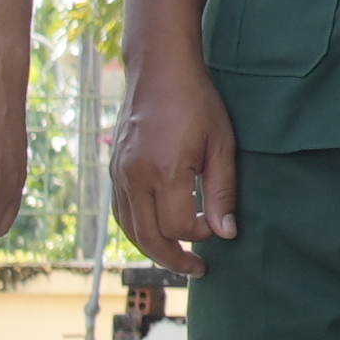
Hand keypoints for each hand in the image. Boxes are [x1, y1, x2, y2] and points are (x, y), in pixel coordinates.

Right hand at [104, 55, 239, 283]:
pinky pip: (122, 211)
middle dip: (173, 258)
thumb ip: (222, 192)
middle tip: (197, 270)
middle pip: (148, 237)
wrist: (158, 69)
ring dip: (153, 248)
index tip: (217, 225)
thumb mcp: (220, 145)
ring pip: (130, 228)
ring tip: (178, 257)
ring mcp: (119, 173)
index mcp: (163, 171)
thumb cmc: (196, 102)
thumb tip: (225, 234)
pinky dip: (138, 228)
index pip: (178, 225)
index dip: (200, 233)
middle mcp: (134, 176)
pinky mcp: (114, 168)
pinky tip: (158, 231)